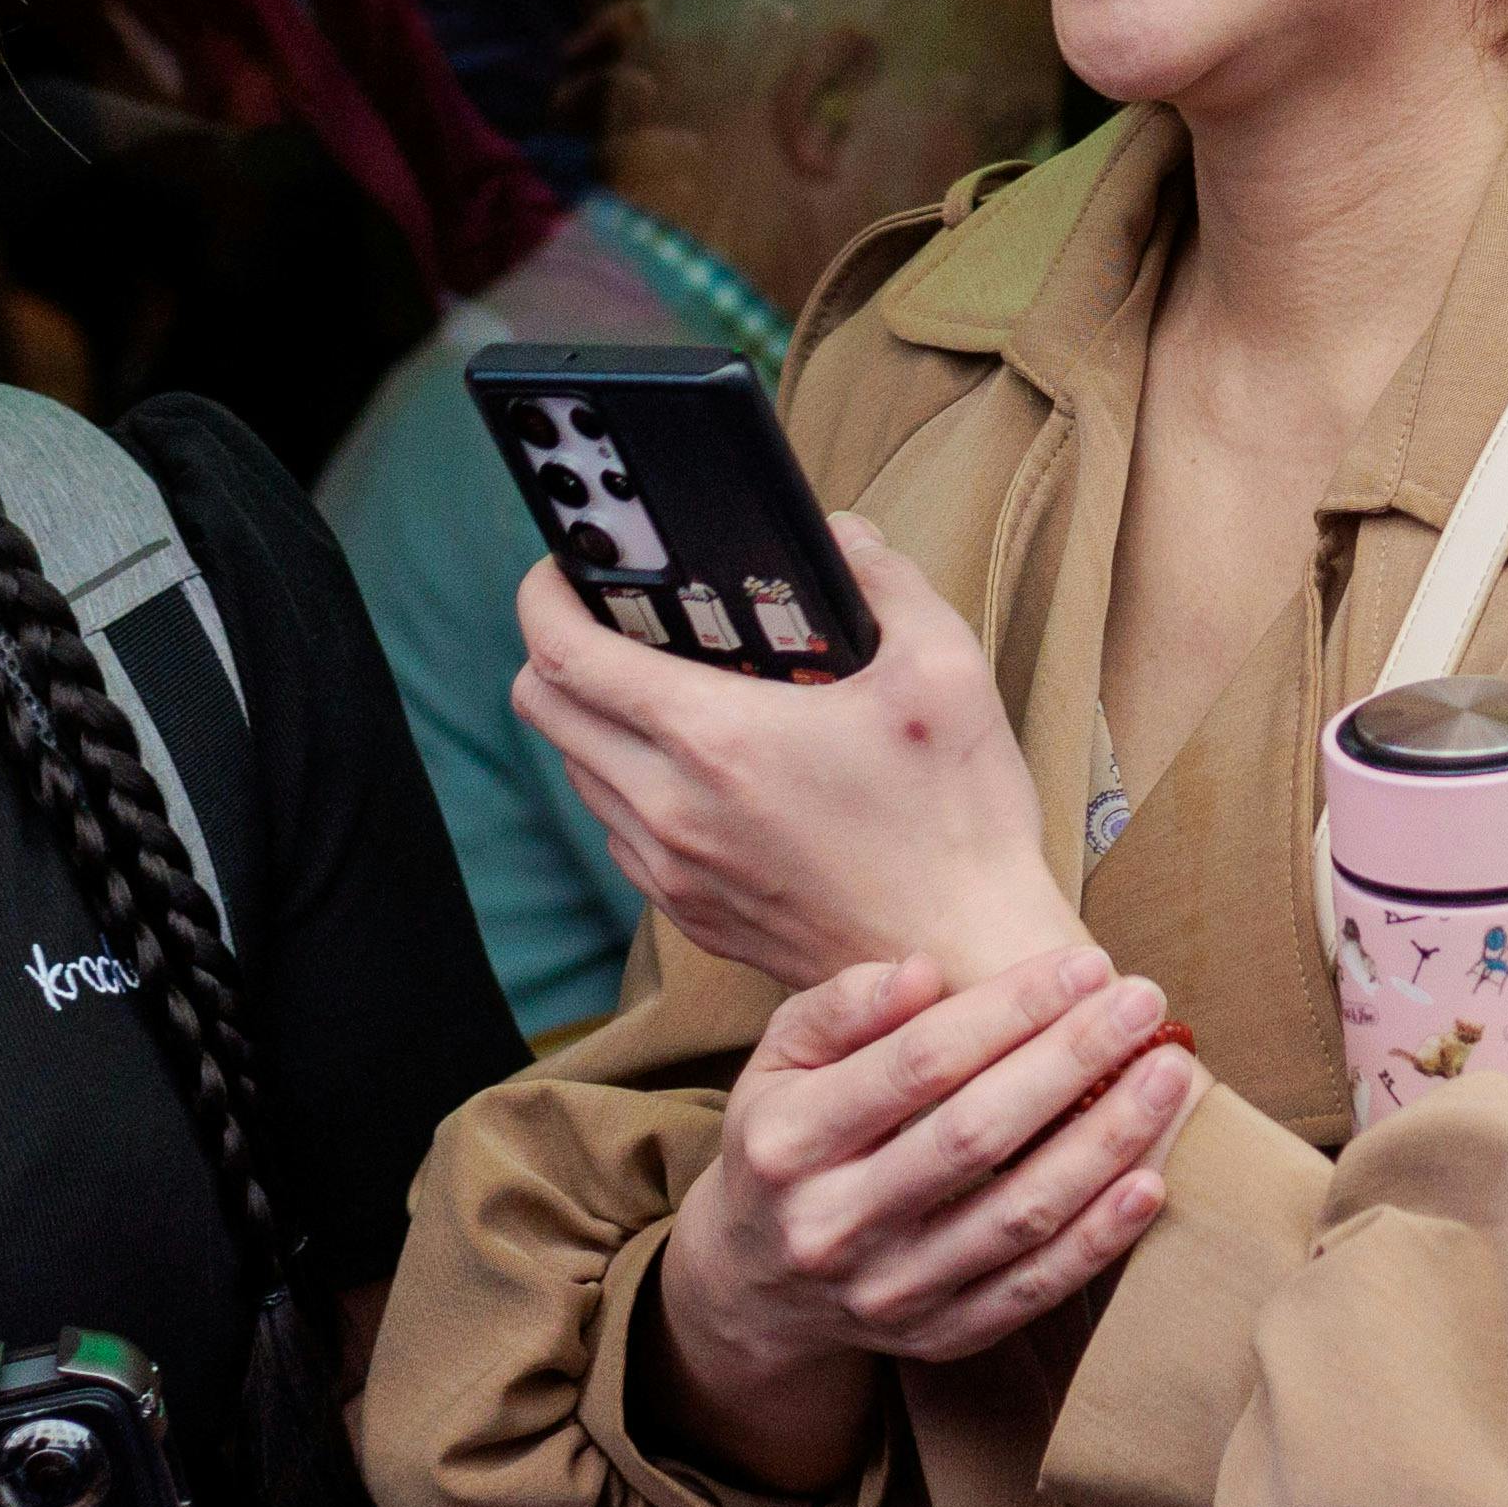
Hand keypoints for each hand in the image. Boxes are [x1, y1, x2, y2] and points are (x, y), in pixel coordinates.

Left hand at [515, 533, 1072, 996]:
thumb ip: (885, 583)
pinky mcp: (689, 913)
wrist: (964, 967)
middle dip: (557, 648)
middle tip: (611, 621)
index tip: (563, 570)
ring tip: (662, 692)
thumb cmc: (957, 825)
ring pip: (578, 771)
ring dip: (596, 721)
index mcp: (718, 738)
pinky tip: (698, 772)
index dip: (544, 596)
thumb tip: (841, 539)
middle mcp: (672, 807)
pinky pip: (619, 834)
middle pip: (543, 709)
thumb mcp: (946, 672)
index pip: (565, 654)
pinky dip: (631, 788)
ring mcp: (674, 869)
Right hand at [647, 952, 1200, 1480]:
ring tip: (1166, 1075)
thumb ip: (843, 1008)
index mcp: (788, 1142)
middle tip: (1143, 1002)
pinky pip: (1032, 1289)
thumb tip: (924, 971)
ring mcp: (888, 1292)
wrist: (757, 1284)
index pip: (917, 1065)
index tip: (1084, 965)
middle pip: (975, 1136)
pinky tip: (1150, 1180)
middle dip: (1070, 1061)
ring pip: (1017, 1216)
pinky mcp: (938, 1337)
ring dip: (1105, 1142)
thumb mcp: (781, 1061)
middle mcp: (832, 1225)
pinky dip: (1098, 1240)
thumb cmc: (788, 1141)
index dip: (1009, 1011)